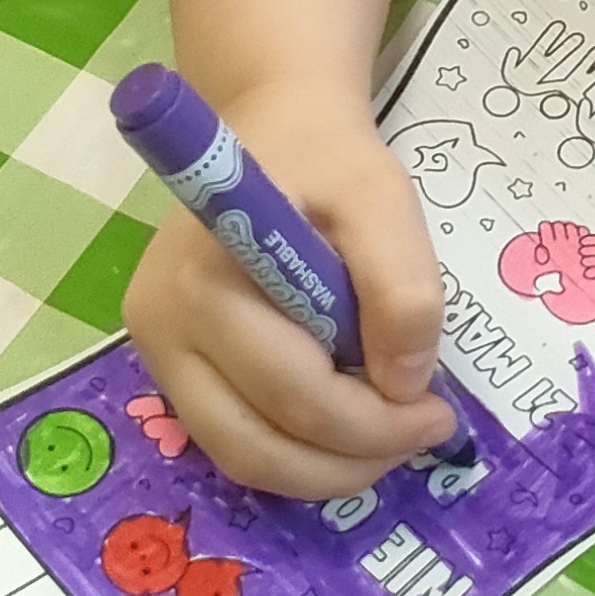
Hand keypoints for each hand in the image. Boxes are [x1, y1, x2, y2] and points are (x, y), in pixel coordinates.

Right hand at [125, 80, 453, 498]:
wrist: (270, 124)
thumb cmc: (325, 158)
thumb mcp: (382, 199)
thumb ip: (401, 289)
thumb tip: (403, 386)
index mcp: (207, 279)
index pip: (293, 394)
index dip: (373, 425)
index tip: (439, 414)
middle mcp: (163, 324)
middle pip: (257, 445)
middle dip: (350, 461)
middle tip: (419, 437)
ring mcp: (155, 350)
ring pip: (239, 458)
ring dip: (322, 471)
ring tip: (388, 439)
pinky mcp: (167, 363)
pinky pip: (231, 437)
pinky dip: (294, 452)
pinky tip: (346, 424)